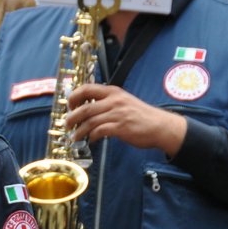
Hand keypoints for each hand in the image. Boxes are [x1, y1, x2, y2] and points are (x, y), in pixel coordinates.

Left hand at [65, 83, 187, 154]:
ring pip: (90, 121)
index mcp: (113, 92)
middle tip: (67, 125)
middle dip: (72, 117)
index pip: (87, 88)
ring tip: (75, 137)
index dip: (74, 96)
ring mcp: (117, 114)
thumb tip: (88, 109)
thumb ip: (107, 102)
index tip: (69, 106)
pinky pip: (99, 131)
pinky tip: (91, 140)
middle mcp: (114, 101)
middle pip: (84, 108)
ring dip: (79, 131)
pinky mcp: (121, 128)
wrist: (161, 126)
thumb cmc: (141, 115)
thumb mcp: (124, 101)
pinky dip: (92, 136)